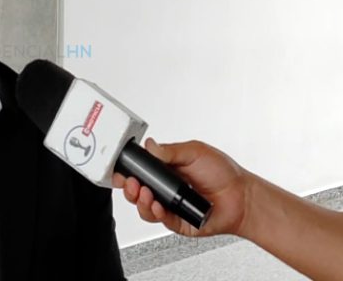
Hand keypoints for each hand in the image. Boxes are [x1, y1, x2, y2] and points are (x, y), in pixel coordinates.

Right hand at [112, 138, 251, 236]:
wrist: (242, 197)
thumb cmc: (223, 173)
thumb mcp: (195, 152)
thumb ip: (170, 151)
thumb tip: (150, 145)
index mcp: (166, 169)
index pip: (139, 170)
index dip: (128, 171)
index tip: (123, 170)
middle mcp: (165, 188)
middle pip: (136, 190)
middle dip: (128, 187)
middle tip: (131, 183)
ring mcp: (169, 205)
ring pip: (143, 206)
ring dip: (139, 200)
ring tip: (145, 193)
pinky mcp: (176, 221)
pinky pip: (159, 219)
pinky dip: (155, 213)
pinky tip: (157, 205)